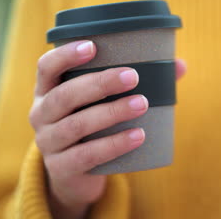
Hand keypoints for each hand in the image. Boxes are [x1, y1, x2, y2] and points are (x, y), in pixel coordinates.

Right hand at [29, 40, 185, 218]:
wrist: (77, 173)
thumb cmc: (94, 125)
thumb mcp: (102, 103)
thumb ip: (136, 83)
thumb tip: (179, 65)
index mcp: (48, 91)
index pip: (46, 67)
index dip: (66, 55)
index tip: (93, 46)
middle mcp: (41, 114)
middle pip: (64, 95)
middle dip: (100, 84)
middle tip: (133, 76)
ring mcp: (49, 143)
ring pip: (77, 125)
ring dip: (111, 112)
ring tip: (142, 104)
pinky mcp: (62, 168)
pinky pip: (87, 155)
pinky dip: (114, 144)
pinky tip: (138, 136)